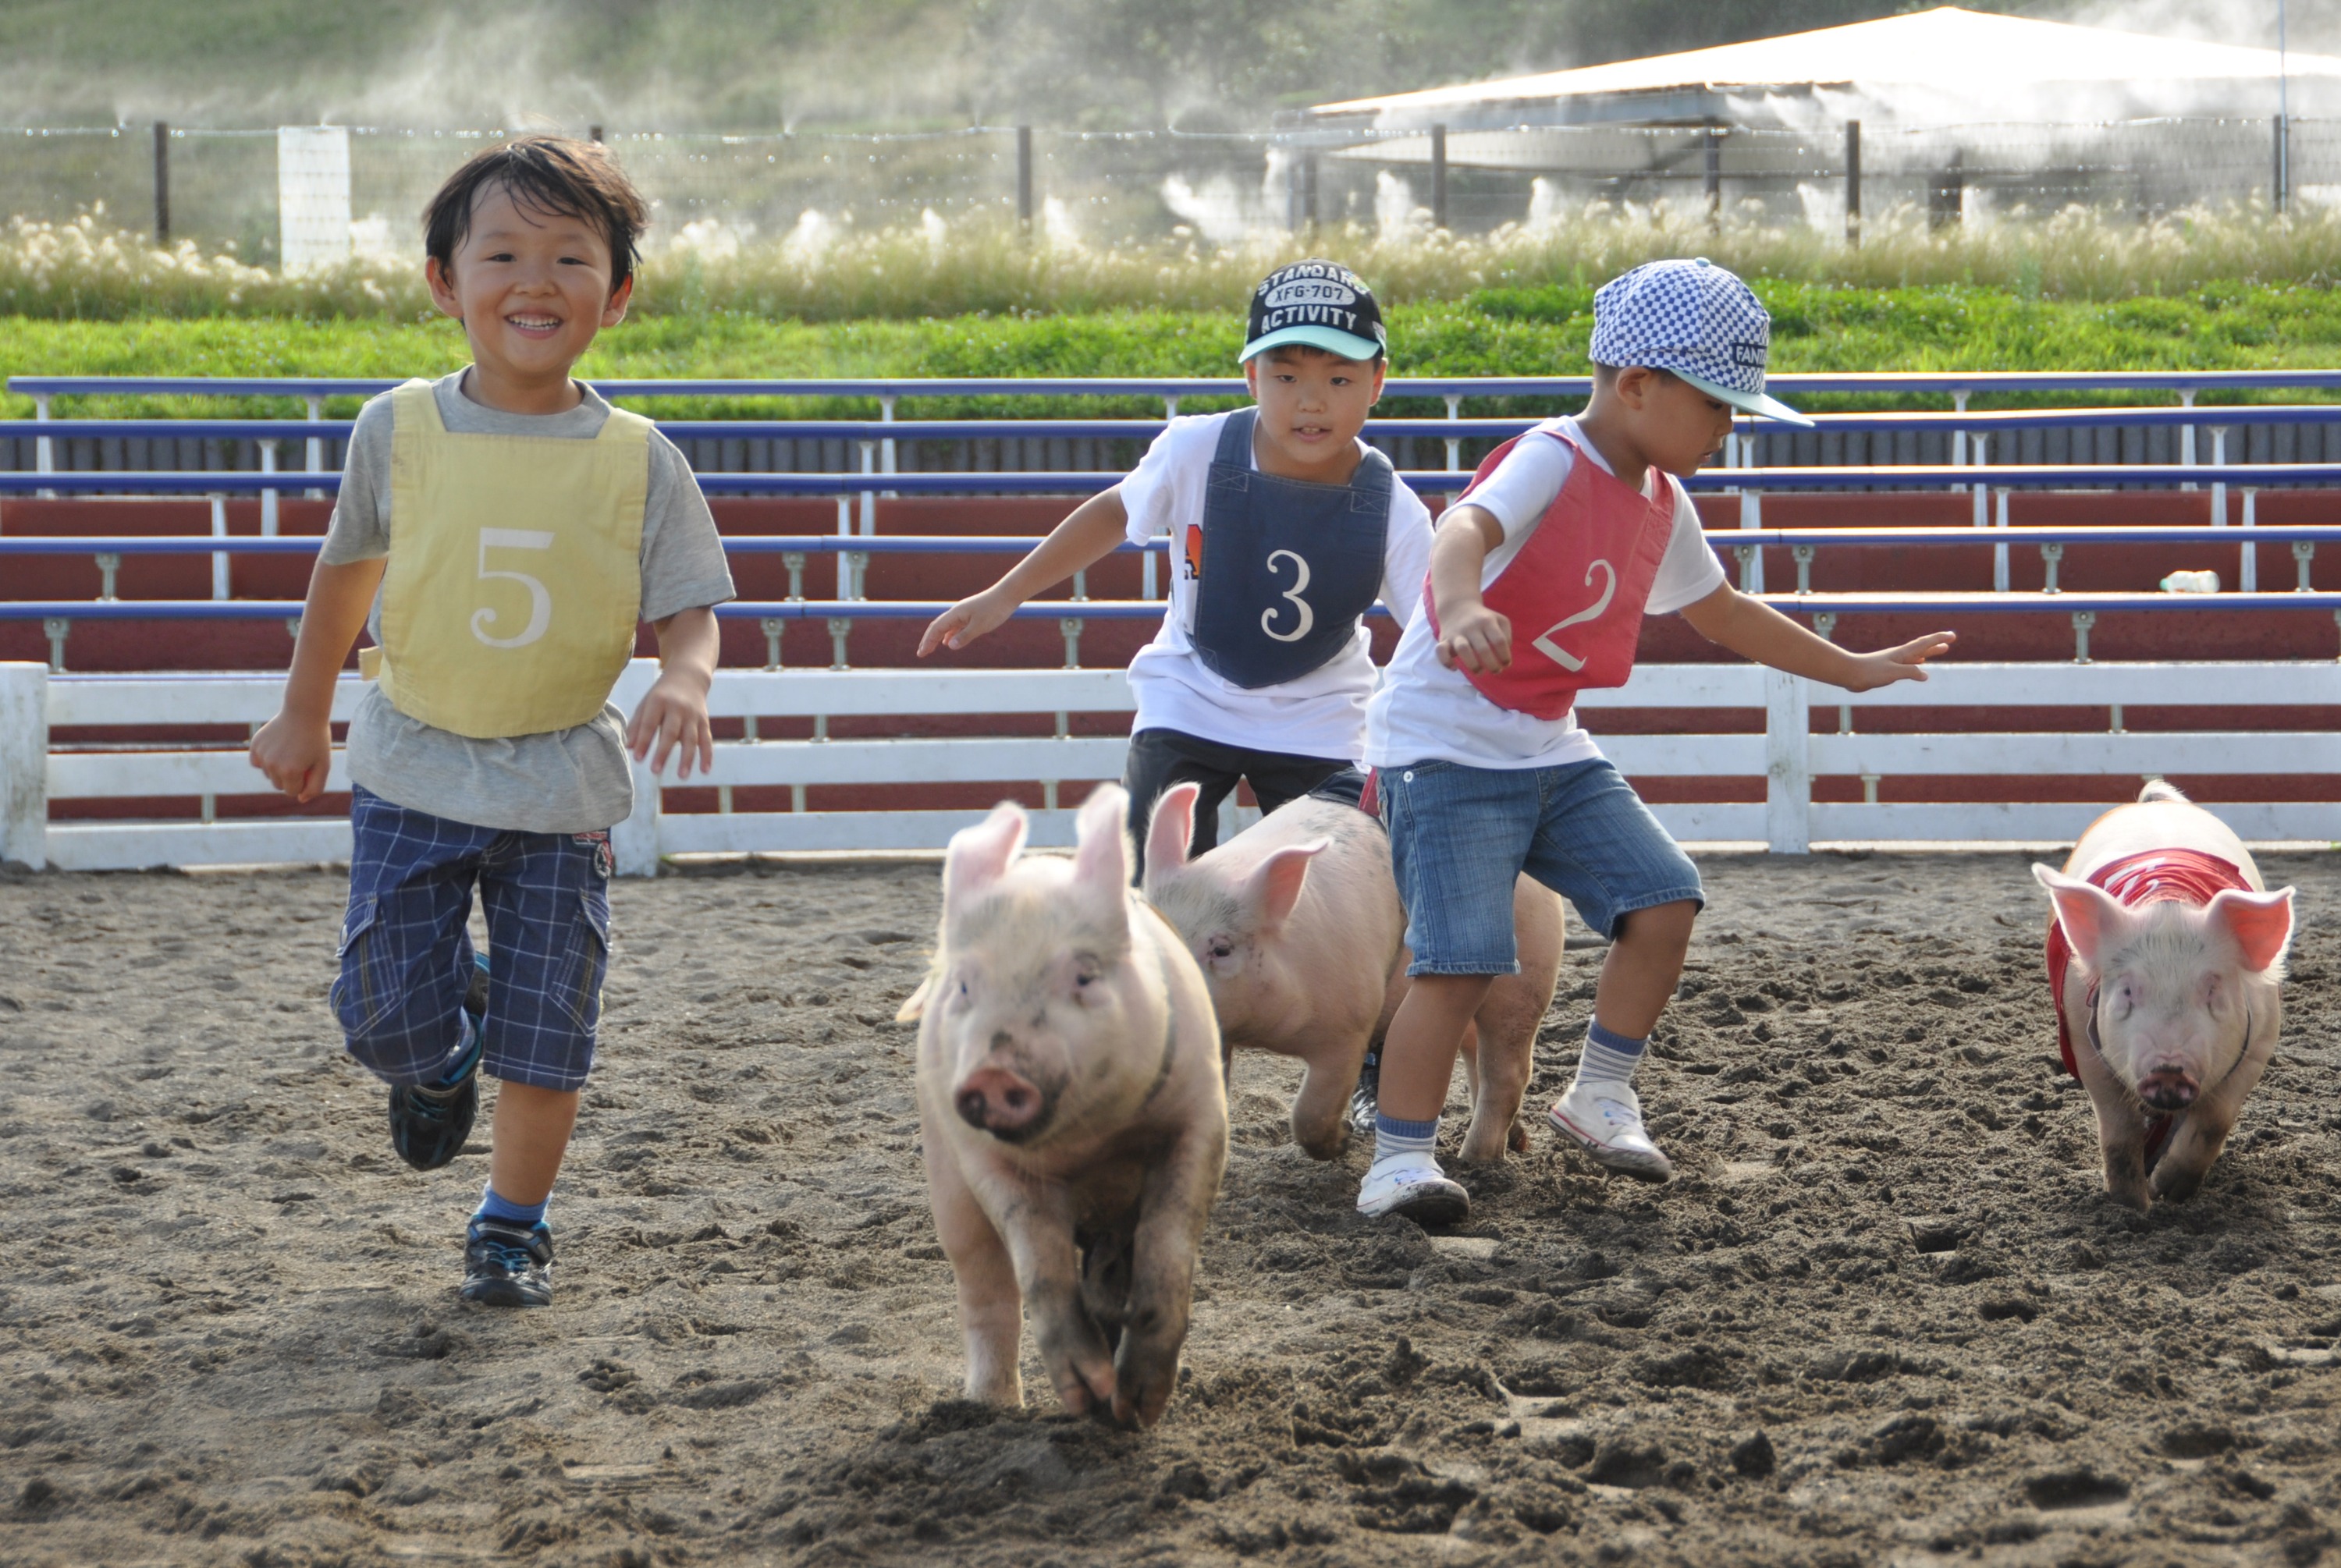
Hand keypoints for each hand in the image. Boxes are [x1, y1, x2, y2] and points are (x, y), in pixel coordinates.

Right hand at [248, 711, 333, 802]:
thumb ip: (315, 787)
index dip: (303, 782)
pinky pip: (257, 763)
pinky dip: (265, 760)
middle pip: (279, 786)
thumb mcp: (324, 765)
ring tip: (291, 750)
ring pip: (268, 775)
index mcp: (290, 772)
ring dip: (278, 768)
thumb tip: (300, 799)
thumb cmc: (317, 740)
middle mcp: (272, 765)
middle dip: (290, 777)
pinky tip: (276, 748)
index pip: (292, 792)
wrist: (304, 712)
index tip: (309, 768)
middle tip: (301, 758)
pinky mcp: (254, 746)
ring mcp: (261, 755)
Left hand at [626, 668, 714, 779]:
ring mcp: (693, 714)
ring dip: (687, 758)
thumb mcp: (646, 703)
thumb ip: (637, 724)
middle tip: (655, 771)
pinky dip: (707, 755)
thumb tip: (630, 748)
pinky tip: (704, 770)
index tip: (638, 759)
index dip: (644, 741)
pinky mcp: (704, 720)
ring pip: (691, 738)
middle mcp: (677, 707)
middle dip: (663, 752)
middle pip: (670, 732)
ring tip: (682, 776)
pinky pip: (706, 739)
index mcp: (658, 701)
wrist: (688, 676)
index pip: (650, 724)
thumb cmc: (662, 693)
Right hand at [917, 590, 1014, 657]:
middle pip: (937, 627)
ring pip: (945, 627)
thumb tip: (948, 645)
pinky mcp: (971, 615)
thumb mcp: (980, 626)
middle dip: (928, 640)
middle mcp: (956, 613)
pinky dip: (948, 635)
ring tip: (930, 648)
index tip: (921, 654)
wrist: (1007, 595)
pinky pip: (955, 626)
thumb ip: (964, 636)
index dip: (927, 641)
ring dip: (936, 638)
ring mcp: (963, 614)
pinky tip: (948, 642)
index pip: (936, 629)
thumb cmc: (994, 610)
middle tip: (921, 653)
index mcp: (956, 614)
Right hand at [1433, 600, 1512, 673]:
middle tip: (1495, 671)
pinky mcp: (1444, 639)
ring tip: (1479, 672)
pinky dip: (1446, 662)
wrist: (1457, 606)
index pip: (1499, 641)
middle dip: (1492, 665)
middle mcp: (1471, 627)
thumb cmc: (1483, 618)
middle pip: (1483, 649)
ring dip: (1473, 665)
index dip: (1505, 656)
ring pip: (1463, 650)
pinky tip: (1455, 668)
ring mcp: (1457, 633)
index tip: (1505, 664)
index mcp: (1487, 622)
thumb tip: (1505, 655)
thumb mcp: (1499, 620)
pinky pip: (1441, 651)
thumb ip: (1507, 636)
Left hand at [1841, 629, 1956, 691]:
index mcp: (1903, 654)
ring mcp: (1895, 661)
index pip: (1925, 644)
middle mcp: (1900, 655)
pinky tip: (1920, 664)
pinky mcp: (1889, 668)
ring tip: (1942, 650)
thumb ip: (1909, 672)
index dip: (1939, 639)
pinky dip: (1918, 662)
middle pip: (1923, 647)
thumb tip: (1926, 675)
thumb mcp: (1893, 673)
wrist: (1850, 674)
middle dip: (1937, 644)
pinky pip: (1909, 663)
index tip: (1952, 636)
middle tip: (1951, 640)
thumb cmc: (1869, 672)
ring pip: (1917, 655)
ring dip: (1930, 652)